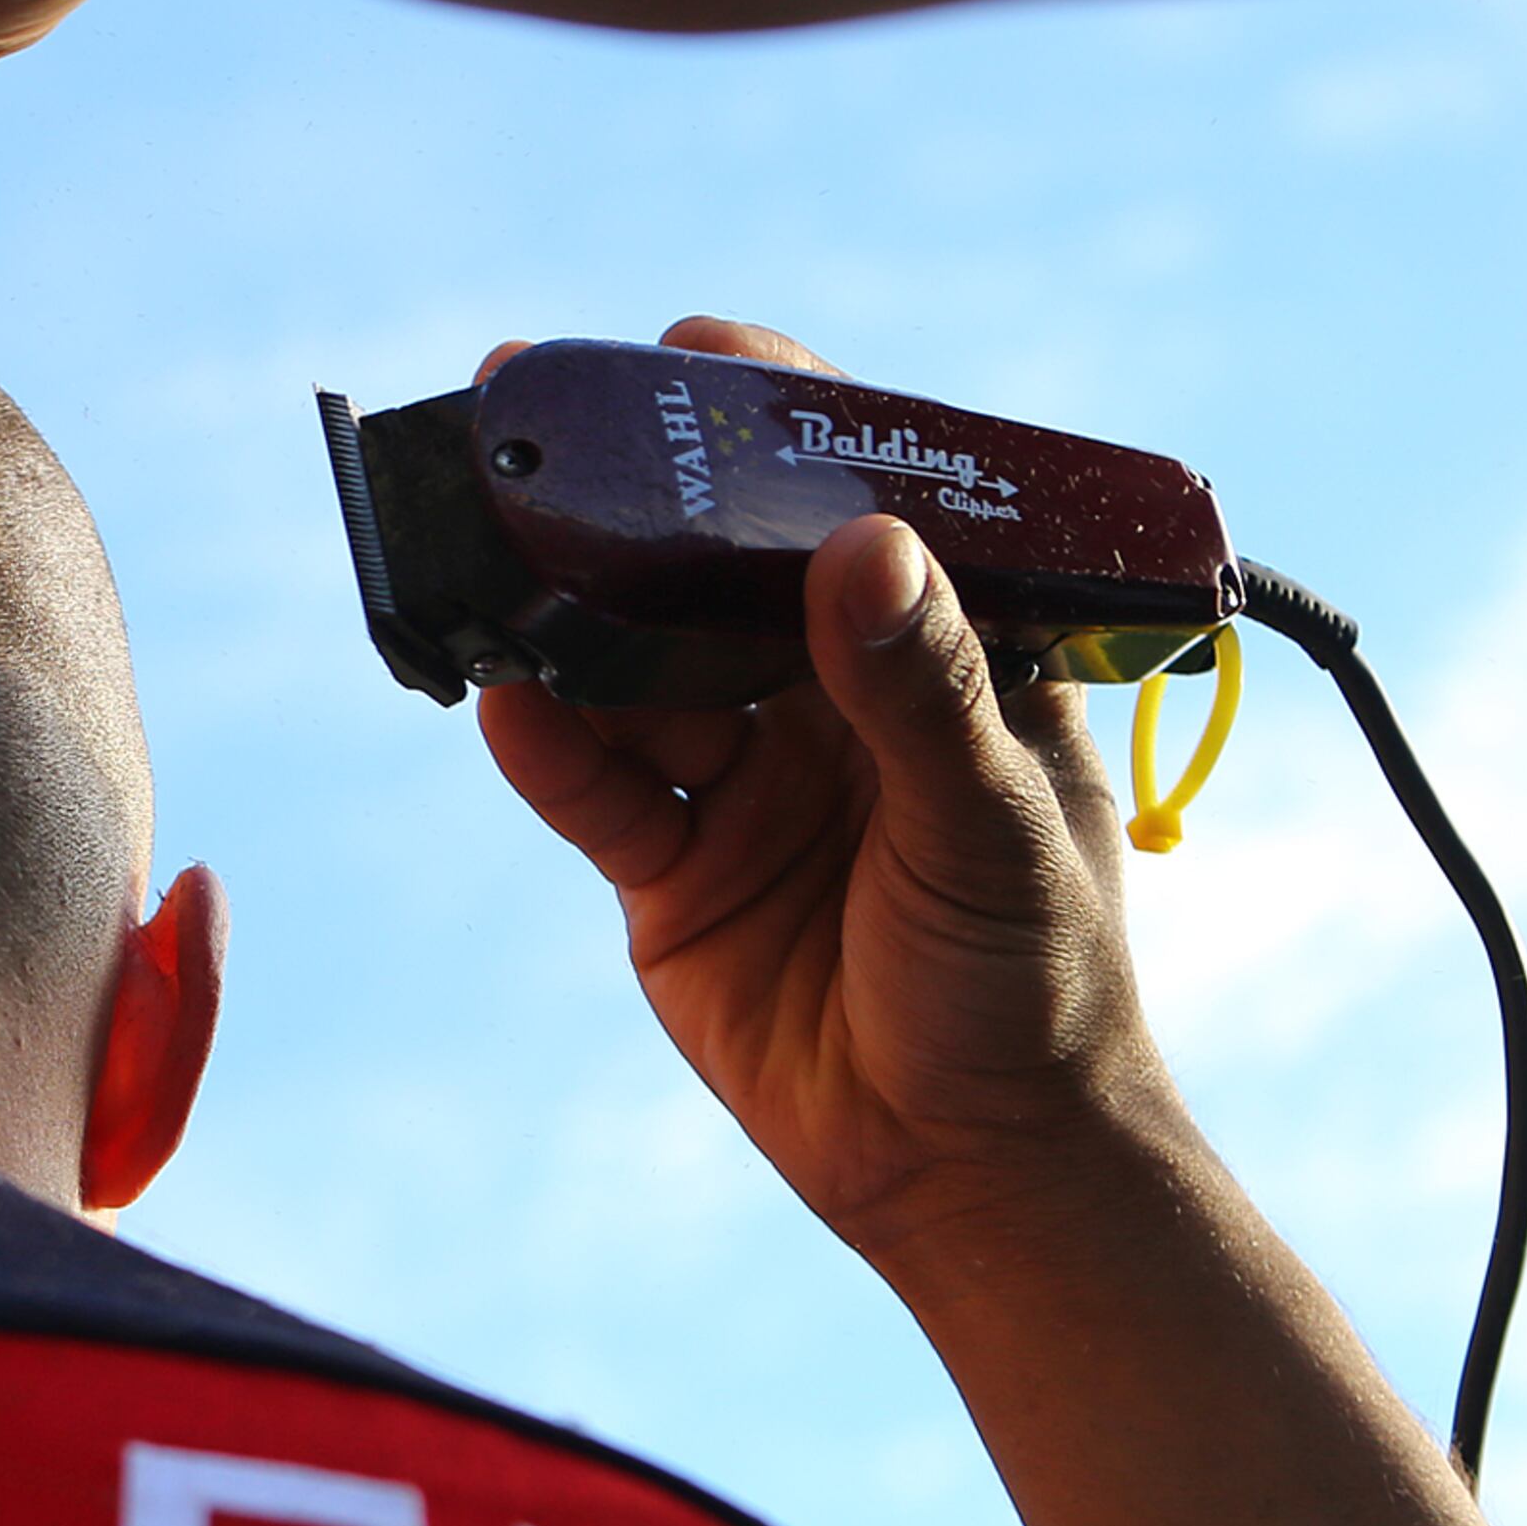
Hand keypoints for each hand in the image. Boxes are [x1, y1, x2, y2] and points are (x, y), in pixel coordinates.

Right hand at [476, 318, 1184, 1256]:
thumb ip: (923, 689)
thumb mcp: (989, 826)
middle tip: (537, 416)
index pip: (854, 502)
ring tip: (492, 555)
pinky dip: (548, 745)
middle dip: (630, 500)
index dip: (776, 422)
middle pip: (711, 570)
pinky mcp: (672, 872)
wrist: (971, 1171)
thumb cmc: (1034, 989)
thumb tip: (859, 546)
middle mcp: (832, 700)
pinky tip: (508, 700)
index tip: (698, 355)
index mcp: (946, 655)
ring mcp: (744, 779)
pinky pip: (594, 785)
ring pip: (632, 666)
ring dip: (565, 615)